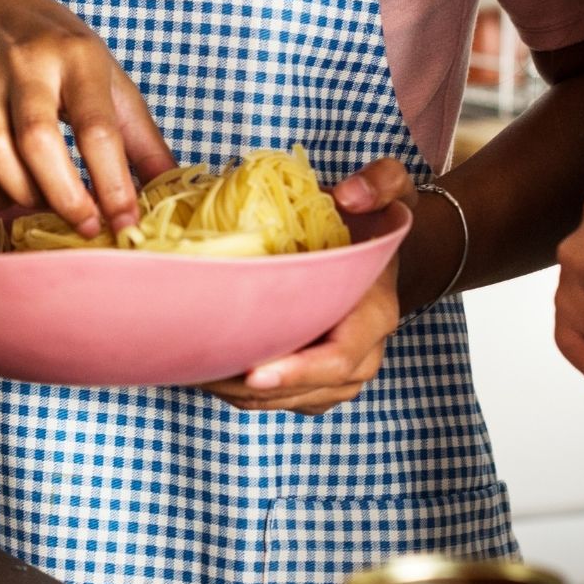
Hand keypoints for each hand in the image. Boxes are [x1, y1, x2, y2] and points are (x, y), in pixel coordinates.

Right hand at [0, 0, 174, 235]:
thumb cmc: (54, 50)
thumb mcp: (103, 76)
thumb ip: (137, 134)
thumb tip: (171, 187)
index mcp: (76, 55)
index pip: (97, 126)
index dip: (113, 182)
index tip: (126, 223)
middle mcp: (24, 63)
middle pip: (38, 141)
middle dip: (65, 195)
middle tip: (87, 226)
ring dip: (24, 194)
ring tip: (46, 205)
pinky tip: (11, 196)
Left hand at [197, 158, 415, 415]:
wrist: (379, 256)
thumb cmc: (375, 223)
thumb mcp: (389, 191)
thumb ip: (379, 182)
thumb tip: (349, 195)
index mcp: (375, 314)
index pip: (340, 356)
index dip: (298, 371)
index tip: (253, 372)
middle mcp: (364, 353)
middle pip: (308, 388)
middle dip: (253, 388)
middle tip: (201, 373)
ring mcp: (340, 375)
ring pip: (289, 401)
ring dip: (241, 394)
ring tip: (194, 374)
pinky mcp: (317, 383)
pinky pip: (281, 401)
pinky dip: (242, 394)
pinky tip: (207, 374)